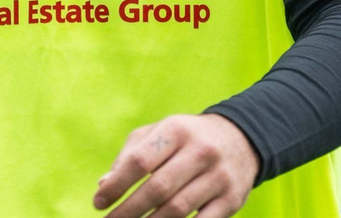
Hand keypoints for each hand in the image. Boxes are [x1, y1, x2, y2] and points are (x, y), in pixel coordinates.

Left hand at [92, 113, 258, 217]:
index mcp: (176, 130)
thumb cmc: (186, 138)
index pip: (140, 160)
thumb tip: (104, 184)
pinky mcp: (232, 199)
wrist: (241, 138)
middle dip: (129, 210)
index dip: (116, 184)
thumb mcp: (159, 133)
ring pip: (178, 208)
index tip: (99, 202)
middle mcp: (200, 151)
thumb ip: (130, 155)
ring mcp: (219, 176)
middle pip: (158, 188)